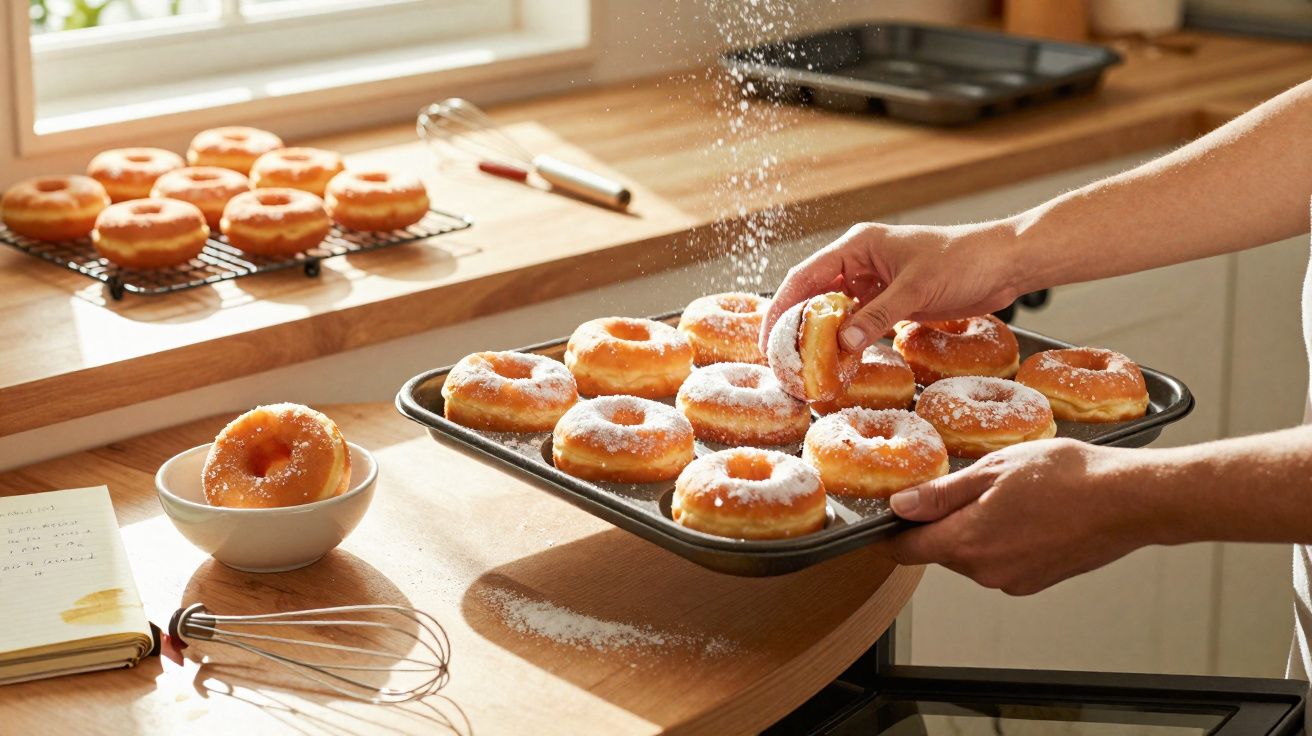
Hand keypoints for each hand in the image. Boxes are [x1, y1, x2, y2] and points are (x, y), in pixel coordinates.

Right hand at [759, 221, 1021, 354]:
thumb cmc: (964, 260)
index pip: (805, 275)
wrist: (1006, 264)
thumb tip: (842, 343)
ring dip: (823, 336)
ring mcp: (877, 282)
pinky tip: (840, 361)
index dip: (781, 306)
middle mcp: (861, 262)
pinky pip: (861, 322)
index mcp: (858, 246)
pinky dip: (849, 341)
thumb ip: (877, 315)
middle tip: (781, 357)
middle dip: (797, 324)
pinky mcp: (893, 301)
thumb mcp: (916, 289)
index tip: (767, 336)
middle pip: (815, 294)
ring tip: (805, 365)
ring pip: (837, 311)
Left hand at [878, 439, 1155, 595]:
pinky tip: (1026, 512)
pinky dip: (1002, 539)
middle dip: (941, 522)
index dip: (892, 531)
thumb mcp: (992, 469)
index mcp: (967, 542)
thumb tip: (899, 507)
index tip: (892, 513)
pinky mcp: (1035, 581)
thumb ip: (940, 494)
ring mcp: (1012, 580)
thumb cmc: (1067, 477)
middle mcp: (986, 572)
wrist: (1128, 500)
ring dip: (974, 528)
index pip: (906, 551)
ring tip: (1006, 493)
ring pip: (971, 555)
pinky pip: (1000, 561)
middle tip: (966, 483)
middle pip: (939, 551)